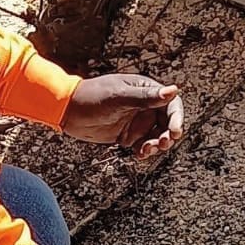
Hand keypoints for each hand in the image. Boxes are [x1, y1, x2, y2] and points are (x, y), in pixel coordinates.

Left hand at [62, 74, 183, 158]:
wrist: (68, 112)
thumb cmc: (92, 97)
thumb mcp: (120, 97)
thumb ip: (147, 96)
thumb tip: (173, 91)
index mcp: (145, 90)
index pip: (170, 104)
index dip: (176, 118)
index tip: (175, 131)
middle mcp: (144, 105)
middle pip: (167, 123)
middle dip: (168, 135)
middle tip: (163, 144)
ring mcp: (136, 121)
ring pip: (157, 136)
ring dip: (157, 145)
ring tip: (146, 150)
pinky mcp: (128, 135)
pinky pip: (144, 145)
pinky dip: (145, 151)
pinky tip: (139, 154)